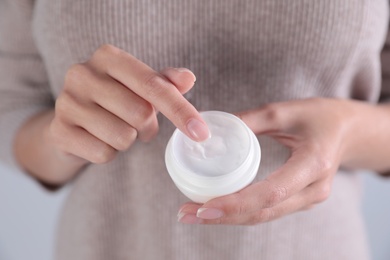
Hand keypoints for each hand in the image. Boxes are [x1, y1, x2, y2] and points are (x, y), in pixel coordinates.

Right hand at [47, 44, 208, 164]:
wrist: (71, 121)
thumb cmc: (114, 100)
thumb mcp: (140, 86)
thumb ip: (165, 82)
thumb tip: (188, 78)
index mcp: (108, 57)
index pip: (154, 85)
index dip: (181, 110)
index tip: (201, 133)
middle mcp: (82, 73)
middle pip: (140, 114)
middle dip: (147, 126)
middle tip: (138, 123)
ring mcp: (66, 102)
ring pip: (123, 137)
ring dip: (128, 140)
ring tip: (116, 129)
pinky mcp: (59, 131)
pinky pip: (103, 154)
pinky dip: (109, 153)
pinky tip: (99, 140)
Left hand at [178, 98, 360, 224]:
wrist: (348, 131)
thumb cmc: (320, 117)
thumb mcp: (285, 110)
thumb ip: (249, 120)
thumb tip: (209, 130)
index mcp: (313, 164)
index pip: (271, 192)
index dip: (237, 203)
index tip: (204, 207)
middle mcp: (313, 189)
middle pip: (264, 212)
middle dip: (223, 217)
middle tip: (186, 214)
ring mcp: (309, 199)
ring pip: (264, 216)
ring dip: (228, 218)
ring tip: (193, 214)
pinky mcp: (301, 200)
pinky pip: (268, 211)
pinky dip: (241, 212)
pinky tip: (217, 208)